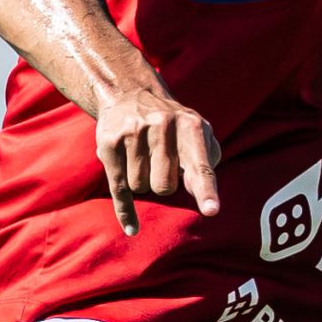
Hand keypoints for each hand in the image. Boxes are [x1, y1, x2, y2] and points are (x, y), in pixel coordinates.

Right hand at [93, 88, 220, 234]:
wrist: (130, 93)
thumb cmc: (173, 125)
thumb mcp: (197, 135)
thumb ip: (204, 164)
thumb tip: (200, 193)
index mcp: (191, 126)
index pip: (200, 166)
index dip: (206, 190)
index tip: (211, 210)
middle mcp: (163, 126)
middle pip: (165, 187)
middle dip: (163, 184)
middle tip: (160, 163)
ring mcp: (134, 133)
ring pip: (141, 188)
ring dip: (143, 182)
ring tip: (143, 158)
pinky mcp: (109, 143)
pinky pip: (120, 189)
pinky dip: (126, 211)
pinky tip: (133, 228)